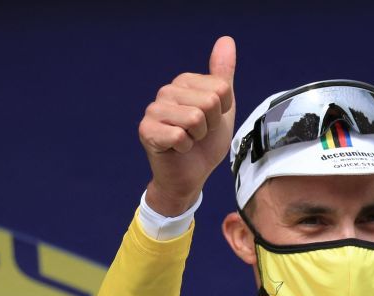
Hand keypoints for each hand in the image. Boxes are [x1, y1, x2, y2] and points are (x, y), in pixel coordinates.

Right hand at [138, 36, 235, 215]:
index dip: (222, 112)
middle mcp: (166, 91)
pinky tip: (177, 149)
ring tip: (189, 140)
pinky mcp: (146, 130)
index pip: (221, 89)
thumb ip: (223, 76)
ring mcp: (153, 110)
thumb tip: (227, 40)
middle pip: (209, 102)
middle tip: (199, 134)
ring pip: (195, 118)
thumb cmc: (205, 143)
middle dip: (211, 125)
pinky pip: (180, 136)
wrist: (190, 176)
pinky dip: (185, 148)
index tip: (211, 122)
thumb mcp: (223, 108)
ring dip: (198, 137)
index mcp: (184, 83)